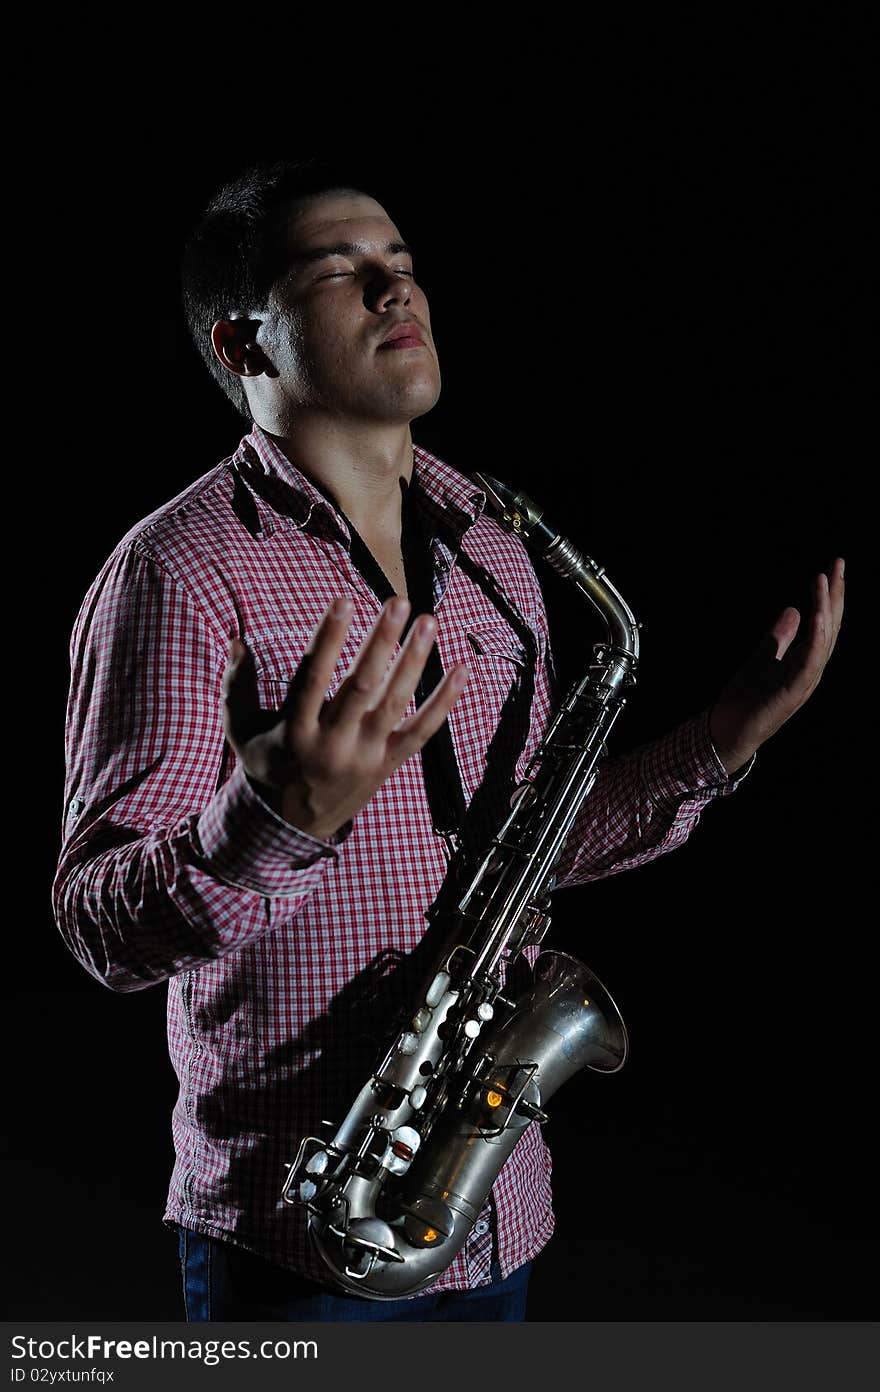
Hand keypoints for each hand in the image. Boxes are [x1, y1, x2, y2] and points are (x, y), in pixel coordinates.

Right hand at [221, 596, 468, 838]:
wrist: (294, 824)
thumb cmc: (269, 765)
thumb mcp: (242, 731)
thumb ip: (238, 687)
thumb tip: (237, 642)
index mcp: (294, 731)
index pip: (313, 677)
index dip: (329, 638)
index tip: (344, 600)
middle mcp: (333, 743)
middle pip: (361, 686)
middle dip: (380, 642)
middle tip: (397, 602)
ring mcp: (366, 755)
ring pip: (395, 703)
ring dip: (414, 660)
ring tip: (429, 621)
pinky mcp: (390, 763)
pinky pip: (423, 730)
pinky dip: (445, 700)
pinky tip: (462, 668)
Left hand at [709, 558, 844, 774]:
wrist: (727, 732)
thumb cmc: (746, 700)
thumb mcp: (762, 658)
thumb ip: (779, 637)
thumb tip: (794, 609)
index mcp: (806, 662)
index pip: (824, 623)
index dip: (830, 595)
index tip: (833, 567)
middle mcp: (811, 670)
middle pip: (830, 627)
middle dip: (835, 594)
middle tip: (838, 563)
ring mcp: (804, 682)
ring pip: (823, 640)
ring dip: (826, 609)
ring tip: (825, 580)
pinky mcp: (792, 693)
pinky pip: (809, 662)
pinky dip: (815, 639)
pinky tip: (816, 616)